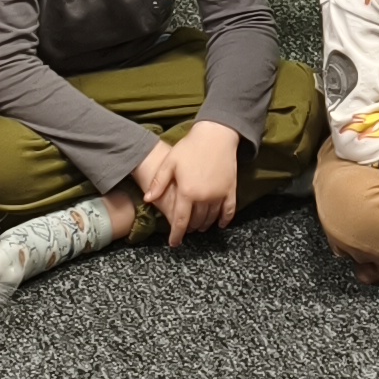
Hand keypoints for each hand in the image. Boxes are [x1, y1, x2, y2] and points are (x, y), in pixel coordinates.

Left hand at [136, 119, 243, 238]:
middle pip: (196, 221)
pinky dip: (224, 220)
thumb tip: (148, 200)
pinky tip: (220, 224)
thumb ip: (159, 182)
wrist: (216, 135)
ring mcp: (219, 194)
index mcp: (187, 192)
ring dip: (204, 225)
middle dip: (189, 228)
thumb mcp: (170, 162)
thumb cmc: (190, 147)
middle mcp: (204, 197)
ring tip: (198, 226)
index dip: (176, 235)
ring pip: (211, 218)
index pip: (181, 221)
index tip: (174, 243)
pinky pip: (229, 211)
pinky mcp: (231, 190)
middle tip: (185, 230)